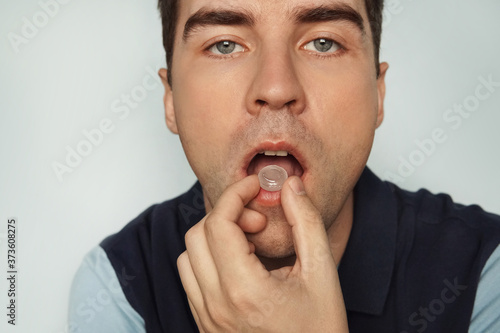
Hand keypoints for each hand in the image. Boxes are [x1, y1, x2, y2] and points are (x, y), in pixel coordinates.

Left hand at [177, 175, 347, 331]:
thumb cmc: (321, 330)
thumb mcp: (322, 272)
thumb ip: (305, 222)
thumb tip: (289, 186)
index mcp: (244, 291)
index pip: (219, 223)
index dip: (236, 194)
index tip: (255, 186)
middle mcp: (216, 307)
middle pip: (197, 235)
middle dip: (226, 215)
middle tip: (258, 220)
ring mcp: (207, 320)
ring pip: (187, 257)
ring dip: (214, 238)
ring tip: (249, 244)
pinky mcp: (205, 327)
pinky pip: (191, 282)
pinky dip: (209, 261)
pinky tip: (240, 265)